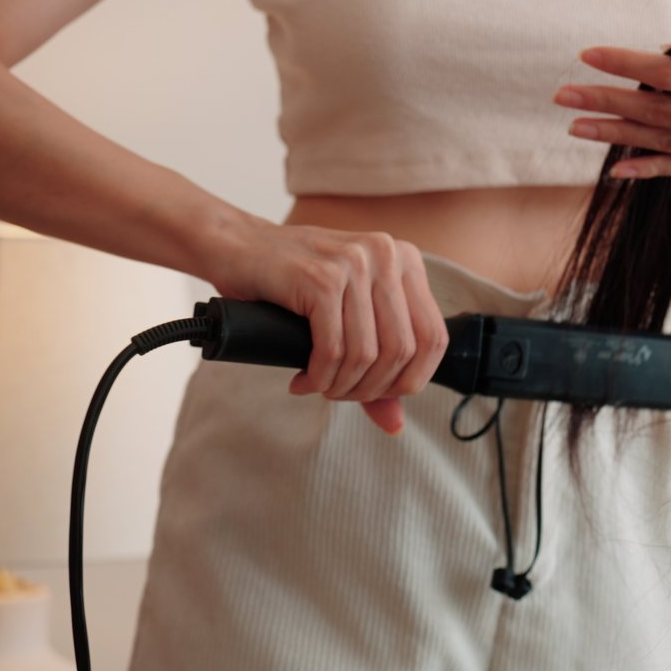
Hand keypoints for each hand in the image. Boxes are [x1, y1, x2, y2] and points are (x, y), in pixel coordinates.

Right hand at [204, 220, 448, 434]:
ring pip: (368, 354)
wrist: (236, 246)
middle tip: (340, 395)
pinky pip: (333, 349)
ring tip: (320, 387)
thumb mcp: (346, 313)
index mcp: (406, 260)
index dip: (411, 379)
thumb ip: (377, 362)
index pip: (434, 337)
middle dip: (371, 388)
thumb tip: (396, 425)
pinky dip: (321, 376)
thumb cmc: (293, 282)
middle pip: (403, 350)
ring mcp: (355, 264)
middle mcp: (387, 256)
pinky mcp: (321, 279)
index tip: (377, 394)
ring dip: (343, 386)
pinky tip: (305, 380)